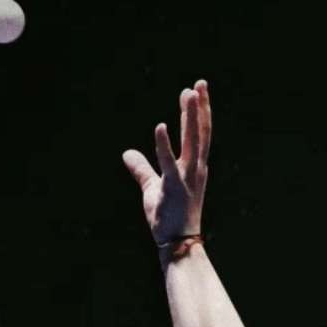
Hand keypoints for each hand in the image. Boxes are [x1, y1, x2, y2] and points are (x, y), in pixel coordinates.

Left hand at [122, 80, 211, 245]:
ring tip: (189, 93)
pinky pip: (168, 162)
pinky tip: (160, 125)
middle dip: (200, 107)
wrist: (178, 243)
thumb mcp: (152, 188)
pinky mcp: (174, 187)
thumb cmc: (168, 218)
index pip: (199, 135)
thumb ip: (141, 168)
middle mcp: (195, 170)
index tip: (197, 91)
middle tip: (200, 83)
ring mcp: (187, 178)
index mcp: (194, 168)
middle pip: (201, 132)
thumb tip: (126, 153)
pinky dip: (164, 144)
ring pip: (192, 142)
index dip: (199, 112)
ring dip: (190, 117)